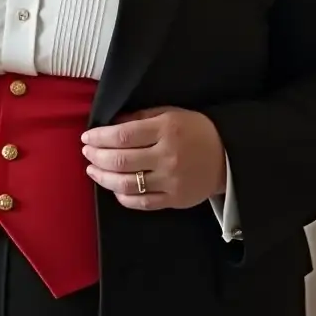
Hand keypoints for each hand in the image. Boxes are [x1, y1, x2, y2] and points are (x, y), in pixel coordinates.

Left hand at [81, 107, 226, 210]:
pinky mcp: (175, 200)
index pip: (122, 136)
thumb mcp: (171, 114)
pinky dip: (122, 196)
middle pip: (120, 160)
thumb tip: (112, 123)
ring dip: (103, 178)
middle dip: (97, 157)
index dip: (99, 137)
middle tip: (86, 153)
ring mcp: (171, 181)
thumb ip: (141, 117)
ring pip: (126, 184)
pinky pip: (141, 202)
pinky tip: (114, 188)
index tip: (87, 137)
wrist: (228, 156)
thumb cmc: (196, 131)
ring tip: (93, 170)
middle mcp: (167, 157)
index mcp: (166, 130)